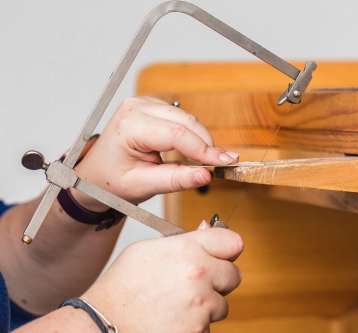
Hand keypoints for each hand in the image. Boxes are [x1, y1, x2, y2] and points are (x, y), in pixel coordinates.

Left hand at [72, 97, 238, 210]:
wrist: (94, 174)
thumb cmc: (110, 181)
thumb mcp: (142, 186)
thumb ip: (176, 180)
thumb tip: (205, 175)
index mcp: (129, 126)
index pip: (177, 134)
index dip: (205, 150)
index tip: (226, 162)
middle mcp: (136, 107)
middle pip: (186, 122)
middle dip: (207, 145)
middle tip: (223, 164)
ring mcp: (144, 103)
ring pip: (187, 117)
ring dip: (200, 139)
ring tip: (203, 161)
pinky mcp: (152, 106)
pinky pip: (182, 117)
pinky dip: (192, 134)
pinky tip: (191, 150)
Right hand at [82, 226, 243, 332]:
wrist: (103, 323)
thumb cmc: (122, 286)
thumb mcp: (148, 249)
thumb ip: (184, 240)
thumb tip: (207, 230)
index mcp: (188, 249)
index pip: (233, 242)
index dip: (226, 249)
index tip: (222, 255)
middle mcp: (198, 274)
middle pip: (233, 275)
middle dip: (219, 280)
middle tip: (196, 284)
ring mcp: (200, 305)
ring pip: (222, 304)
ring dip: (206, 305)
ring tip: (177, 304)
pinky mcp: (198, 330)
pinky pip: (208, 326)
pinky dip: (195, 325)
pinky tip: (173, 320)